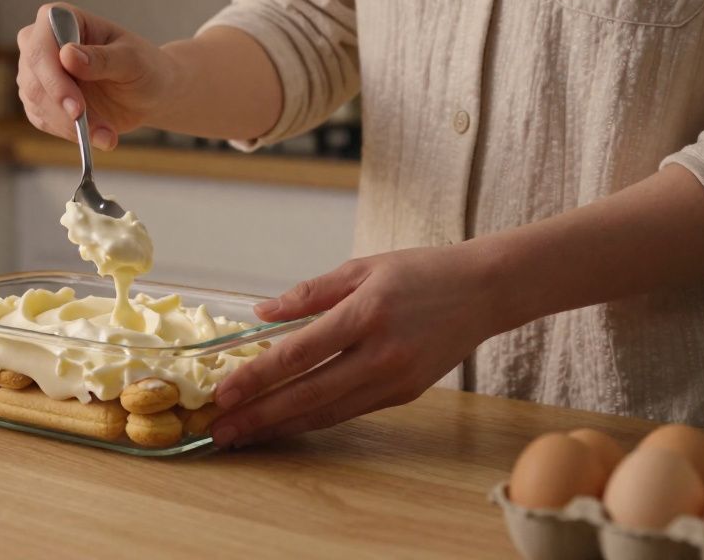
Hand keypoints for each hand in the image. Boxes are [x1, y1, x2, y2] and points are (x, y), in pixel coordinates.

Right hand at [15, 3, 177, 149]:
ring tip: (108, 135)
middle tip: (94, 130)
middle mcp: (42, 42)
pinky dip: (70, 133)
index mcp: (62, 18)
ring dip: (71, 126)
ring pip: (36, 103)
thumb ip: (102, 58)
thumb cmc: (143, 67)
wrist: (147, 94)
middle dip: (62, 109)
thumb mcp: (132, 60)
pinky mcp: (41, 99)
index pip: (40, 46)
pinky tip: (99, 136)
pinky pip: (43, 120)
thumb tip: (67, 55)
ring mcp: (38, 72)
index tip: (77, 108)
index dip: (54, 78)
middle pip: (32, 77)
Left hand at [210, 244, 507, 446]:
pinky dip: (311, 420)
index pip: (300, 353)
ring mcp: (395, 379)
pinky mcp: (403, 395)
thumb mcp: (362, 267)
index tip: (223, 392)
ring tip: (243, 435)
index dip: (257, 376)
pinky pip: (348, 411)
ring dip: (280, 426)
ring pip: (327, 411)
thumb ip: (309, 293)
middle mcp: (381, 353)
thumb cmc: (419, 273)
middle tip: (220, 430)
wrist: (484, 292)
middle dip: (259, 415)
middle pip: (308, 393)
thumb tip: (260, 314)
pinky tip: (283, 424)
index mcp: (366, 314)